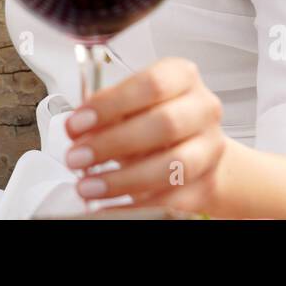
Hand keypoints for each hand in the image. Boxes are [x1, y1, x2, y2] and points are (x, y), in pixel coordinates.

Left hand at [63, 57, 228, 214]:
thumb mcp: (130, 105)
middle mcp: (202, 109)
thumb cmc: (155, 119)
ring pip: (173, 166)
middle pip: (165, 124)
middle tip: (76, 157)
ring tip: (89, 186)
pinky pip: (175, 200)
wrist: (196, 148)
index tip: (77, 123)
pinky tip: (109, 206)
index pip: (151, 84)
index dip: (110, 104)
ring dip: (123, 179)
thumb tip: (76, 128)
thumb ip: (104, 111)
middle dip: (113, 143)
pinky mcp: (207, 184)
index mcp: (181, 76)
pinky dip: (137, 208)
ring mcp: (210, 147)